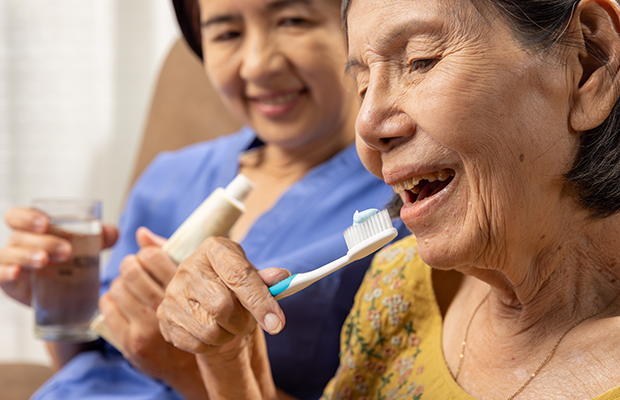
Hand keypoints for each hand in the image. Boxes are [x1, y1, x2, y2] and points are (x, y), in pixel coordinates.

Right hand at [0, 207, 116, 305]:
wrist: (68, 295)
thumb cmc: (72, 262)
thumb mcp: (87, 248)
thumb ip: (101, 237)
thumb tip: (112, 232)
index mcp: (33, 230)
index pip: (18, 216)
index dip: (27, 217)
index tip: (45, 223)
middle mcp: (19, 243)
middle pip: (20, 236)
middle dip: (43, 241)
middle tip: (66, 251)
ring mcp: (11, 262)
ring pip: (9, 253)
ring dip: (27, 255)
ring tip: (44, 260)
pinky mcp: (9, 283)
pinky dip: (4, 272)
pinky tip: (16, 273)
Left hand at [100, 227, 207, 398]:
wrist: (194, 364)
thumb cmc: (196, 316)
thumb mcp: (194, 284)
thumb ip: (168, 255)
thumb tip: (141, 233)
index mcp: (184, 290)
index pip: (152, 256)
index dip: (147, 253)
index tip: (148, 259)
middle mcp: (165, 307)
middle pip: (131, 270)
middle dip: (130, 265)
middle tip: (135, 269)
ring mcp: (146, 327)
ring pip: (117, 288)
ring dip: (120, 282)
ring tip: (130, 286)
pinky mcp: (131, 342)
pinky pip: (107, 308)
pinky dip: (110, 300)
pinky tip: (122, 301)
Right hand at [157, 236, 289, 355]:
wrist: (206, 296)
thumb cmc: (234, 285)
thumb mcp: (253, 276)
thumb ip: (267, 279)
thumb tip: (282, 278)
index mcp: (215, 249)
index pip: (239, 276)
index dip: (261, 302)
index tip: (277, 324)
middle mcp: (189, 267)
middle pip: (223, 306)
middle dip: (243, 322)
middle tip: (249, 323)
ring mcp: (173, 292)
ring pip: (210, 330)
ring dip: (229, 335)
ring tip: (231, 325)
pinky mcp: (164, 316)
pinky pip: (196, 344)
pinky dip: (212, 345)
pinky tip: (215, 332)